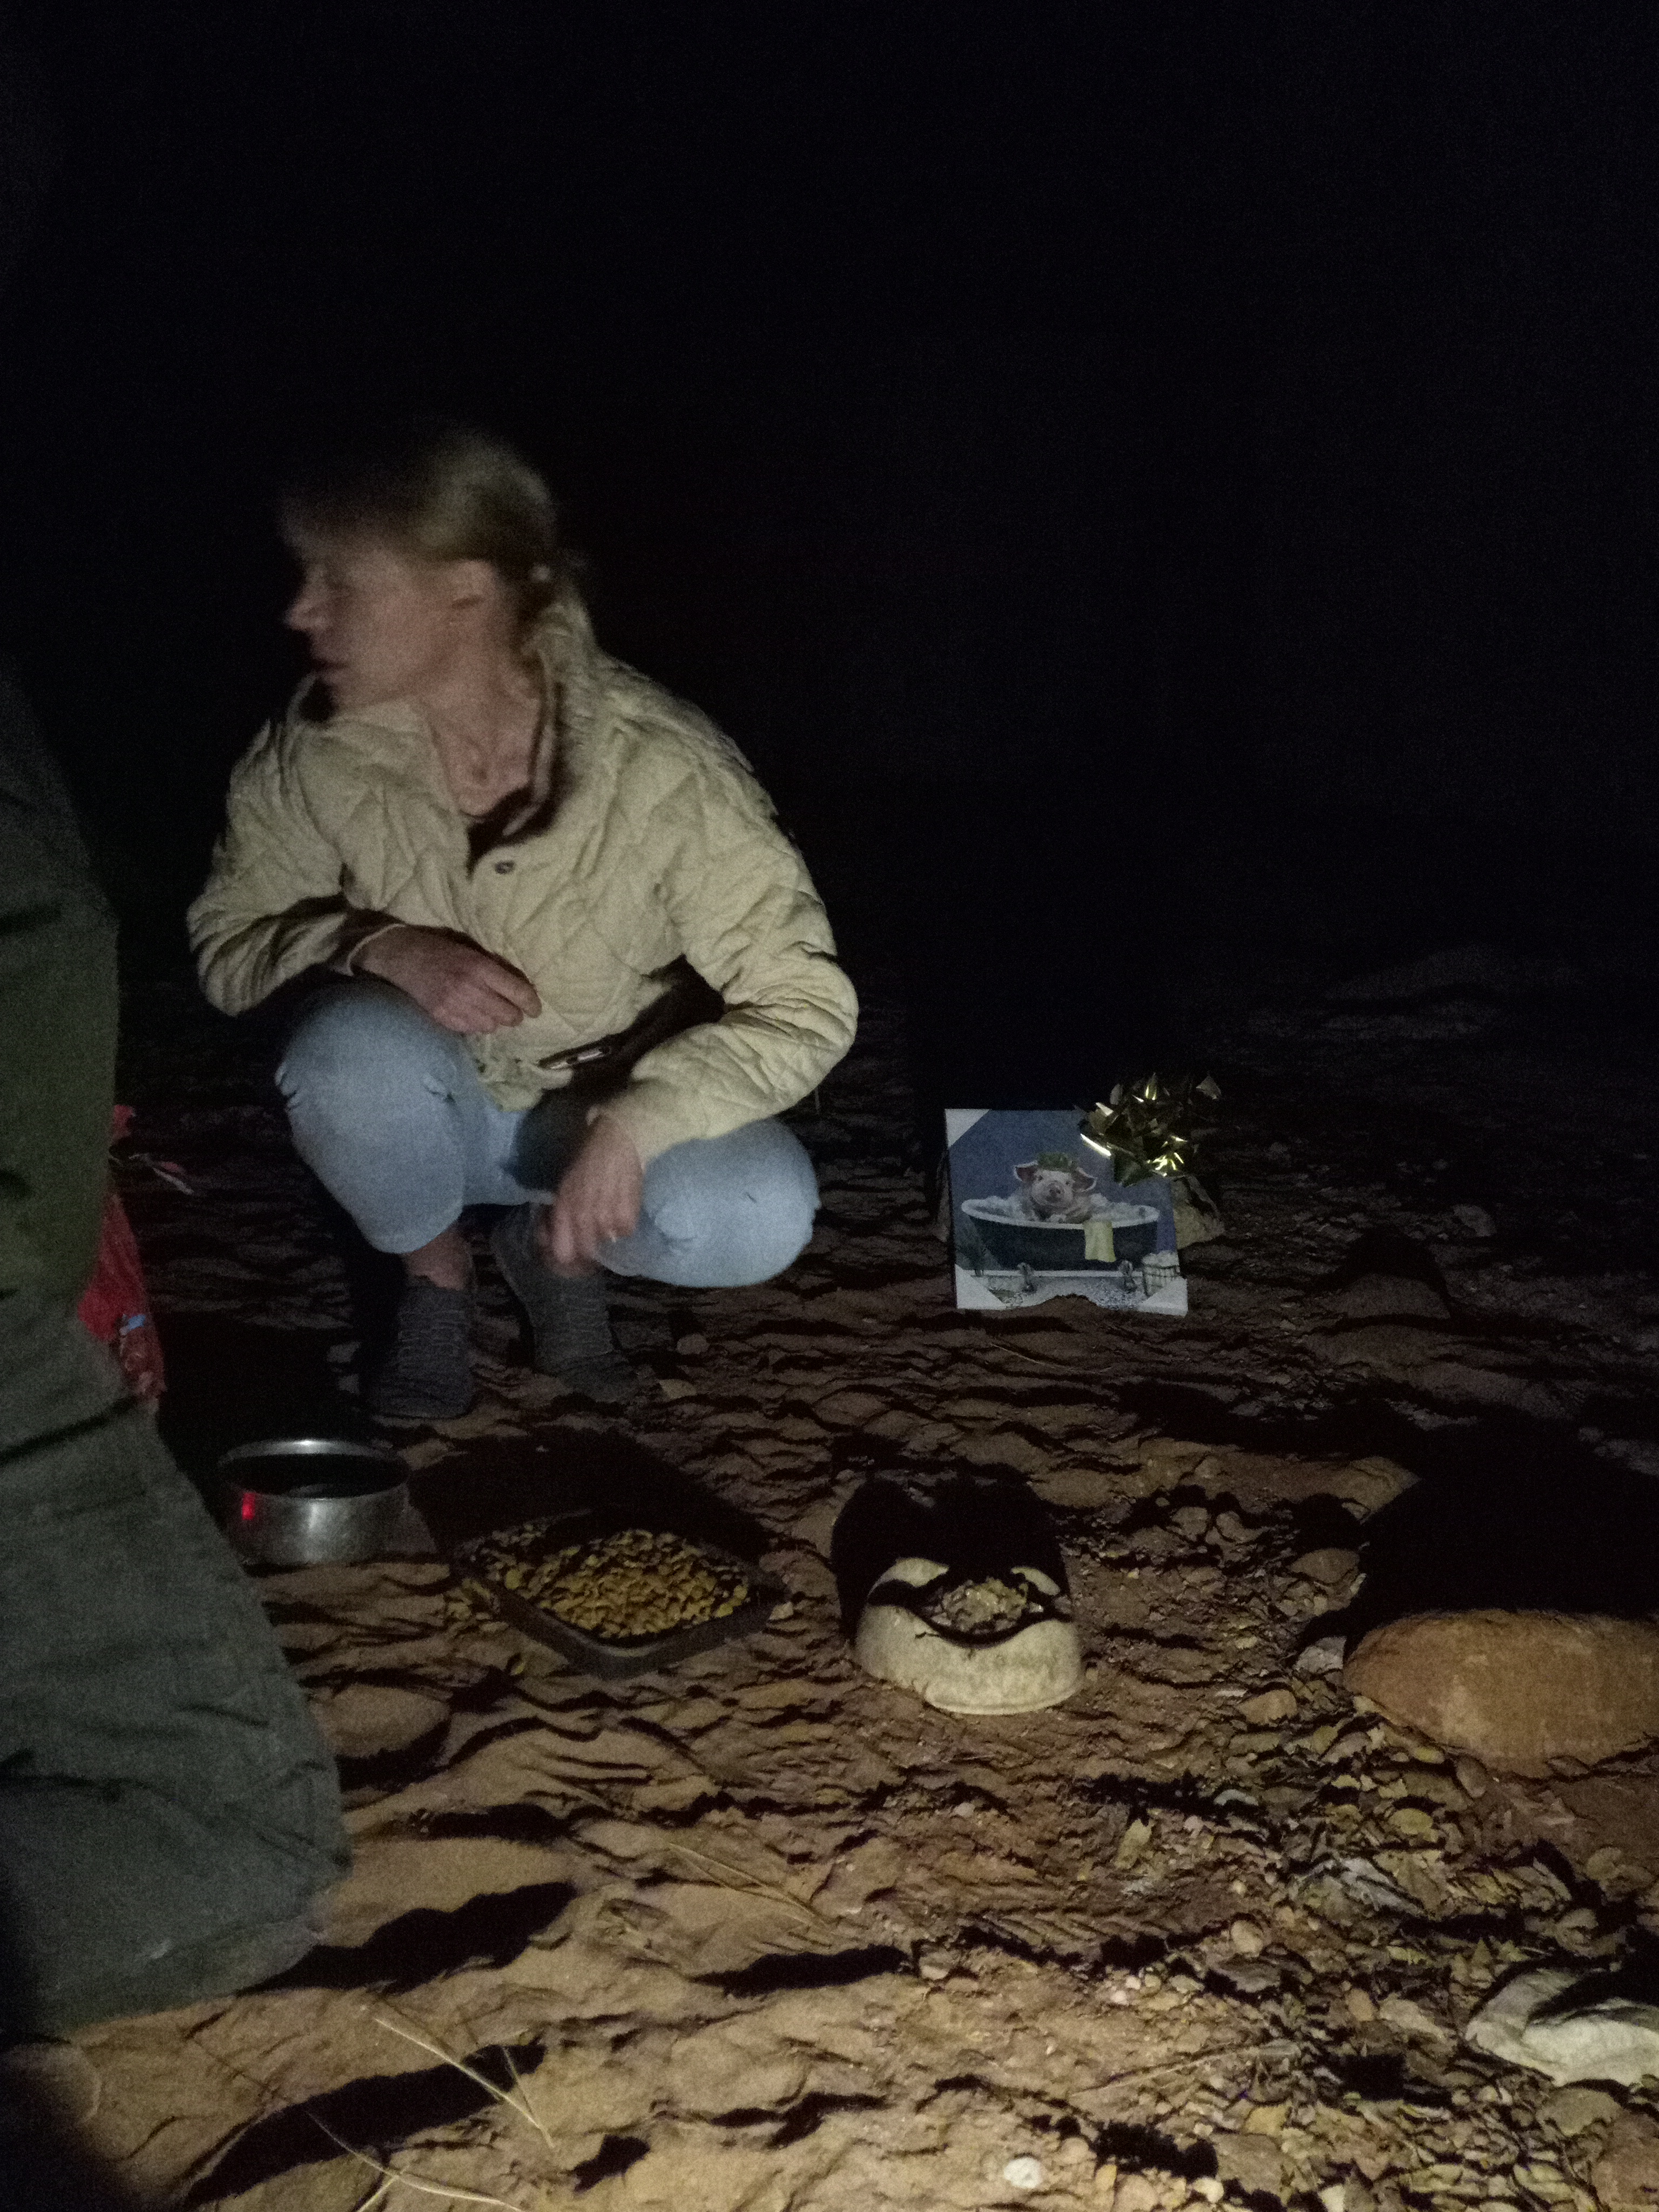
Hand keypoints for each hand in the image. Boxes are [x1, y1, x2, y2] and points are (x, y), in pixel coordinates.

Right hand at [357, 925, 540, 1033]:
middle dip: (514, 1015)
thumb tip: (520, 988)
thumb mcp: (471, 950)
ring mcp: (455, 1006)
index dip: (532, 1004)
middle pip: (508, 1016)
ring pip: (491, 1027)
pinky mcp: (442, 1018)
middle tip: (512, 1010)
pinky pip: (471, 1030)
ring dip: (493, 1021)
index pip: (518, 993)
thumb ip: (494, 969)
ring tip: (487, 1010)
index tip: (536, 1009)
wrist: (402, 957)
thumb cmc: (440, 949)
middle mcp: (471, 989)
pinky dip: (475, 1025)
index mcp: (481, 968)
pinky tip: (470, 1014)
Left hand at [539, 1115, 642, 1271]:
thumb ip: (558, 1213)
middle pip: (585, 1255)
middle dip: (588, 1252)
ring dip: (606, 1234)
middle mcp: (582, 1218)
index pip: (561, 1254)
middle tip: (593, 1241)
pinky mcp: (627, 1215)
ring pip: (606, 1243)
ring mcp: (606, 1219)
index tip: (570, 1260)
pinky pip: (625, 1232)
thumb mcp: (564, 1186)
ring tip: (607, 1215)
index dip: (565, 1262)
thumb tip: (549, 1238)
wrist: (616, 1142)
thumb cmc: (586, 1160)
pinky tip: (622, 1208)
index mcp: (563, 1210)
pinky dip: (624, 1224)